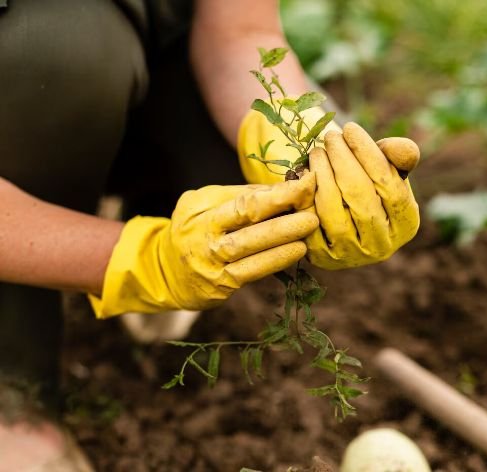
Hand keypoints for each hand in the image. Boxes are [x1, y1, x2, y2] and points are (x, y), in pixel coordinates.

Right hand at [90, 173, 317, 317]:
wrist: (162, 272)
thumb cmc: (194, 231)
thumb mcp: (205, 205)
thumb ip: (238, 196)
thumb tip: (282, 187)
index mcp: (201, 209)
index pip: (243, 198)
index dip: (276, 191)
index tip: (306, 182)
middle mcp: (202, 234)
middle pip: (246, 218)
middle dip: (282, 210)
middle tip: (312, 204)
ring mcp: (210, 262)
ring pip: (249, 247)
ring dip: (283, 236)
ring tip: (309, 225)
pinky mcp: (219, 286)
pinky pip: (252, 271)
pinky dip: (276, 260)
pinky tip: (296, 251)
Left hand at [305, 123, 419, 269]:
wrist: (340, 213)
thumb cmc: (368, 182)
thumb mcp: (387, 167)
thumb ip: (399, 155)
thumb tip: (404, 150)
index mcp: (407, 224)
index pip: (391, 187)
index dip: (369, 155)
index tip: (351, 128)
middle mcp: (382, 246)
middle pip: (361, 198)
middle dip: (343, 160)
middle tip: (330, 137)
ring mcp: (351, 256)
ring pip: (334, 212)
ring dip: (323, 175)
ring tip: (317, 152)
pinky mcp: (322, 258)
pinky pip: (310, 223)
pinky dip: (306, 197)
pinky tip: (305, 174)